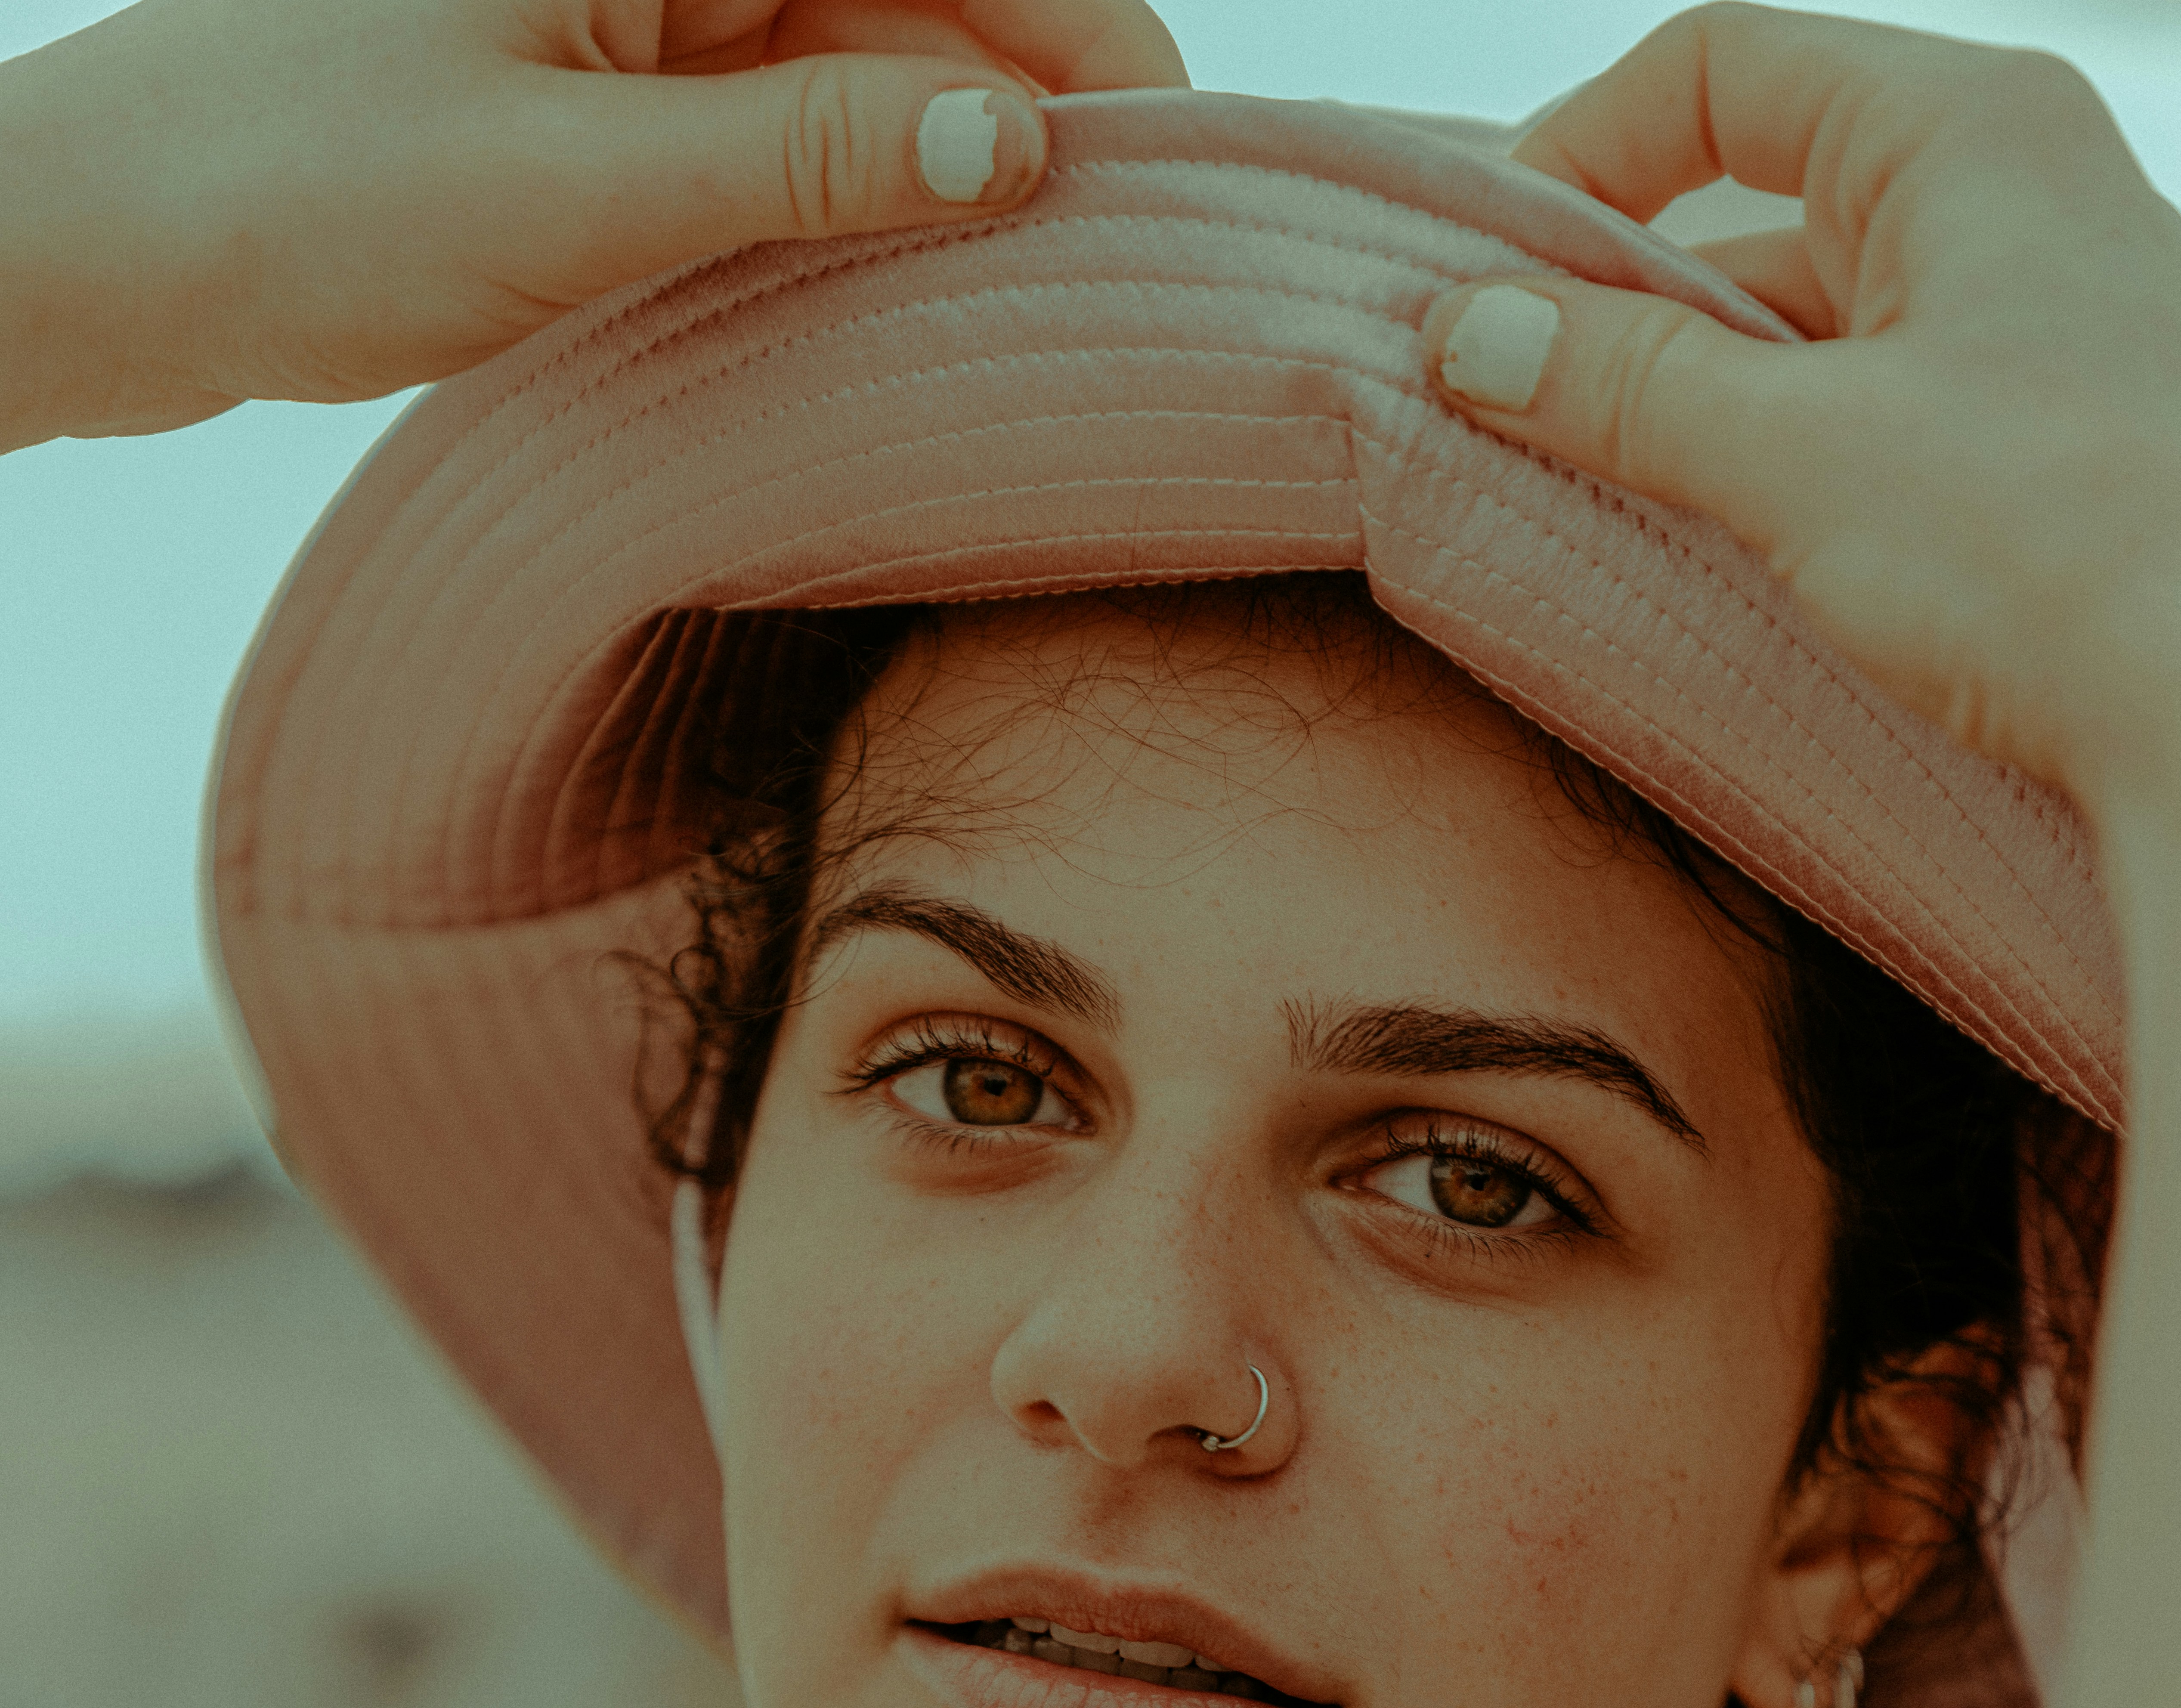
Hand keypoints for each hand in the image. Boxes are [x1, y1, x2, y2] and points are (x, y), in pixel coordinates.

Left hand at [0, 0, 1183, 446]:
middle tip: (1127, 278)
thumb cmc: (294, 194)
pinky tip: (907, 303)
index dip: (1080, 47)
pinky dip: (845, 214)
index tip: (1171, 173)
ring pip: (857, 81)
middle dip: (1025, 126)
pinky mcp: (607, 97)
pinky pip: (775, 141)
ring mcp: (635, 15)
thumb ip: (802, 162)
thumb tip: (1010, 149)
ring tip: (1032, 313)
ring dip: (939, 188)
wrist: (118, 254)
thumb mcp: (577, 191)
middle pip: (917, 9)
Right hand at [1429, 4, 2180, 833]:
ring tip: (1592, 492)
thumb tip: (1475, 336)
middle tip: (1505, 406)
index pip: (1719, 74)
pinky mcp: (2043, 440)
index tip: (1485, 273)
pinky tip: (1715, 546)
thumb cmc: (2066, 542)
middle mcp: (2012, 196)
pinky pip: (1867, 417)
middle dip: (1620, 304)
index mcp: (1965, 133)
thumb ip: (1625, 387)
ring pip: (1808, 329)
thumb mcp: (1798, 454)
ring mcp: (2035, 321)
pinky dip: (1774, 465)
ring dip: (1690, 404)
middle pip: (1755, 205)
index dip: (1579, 156)